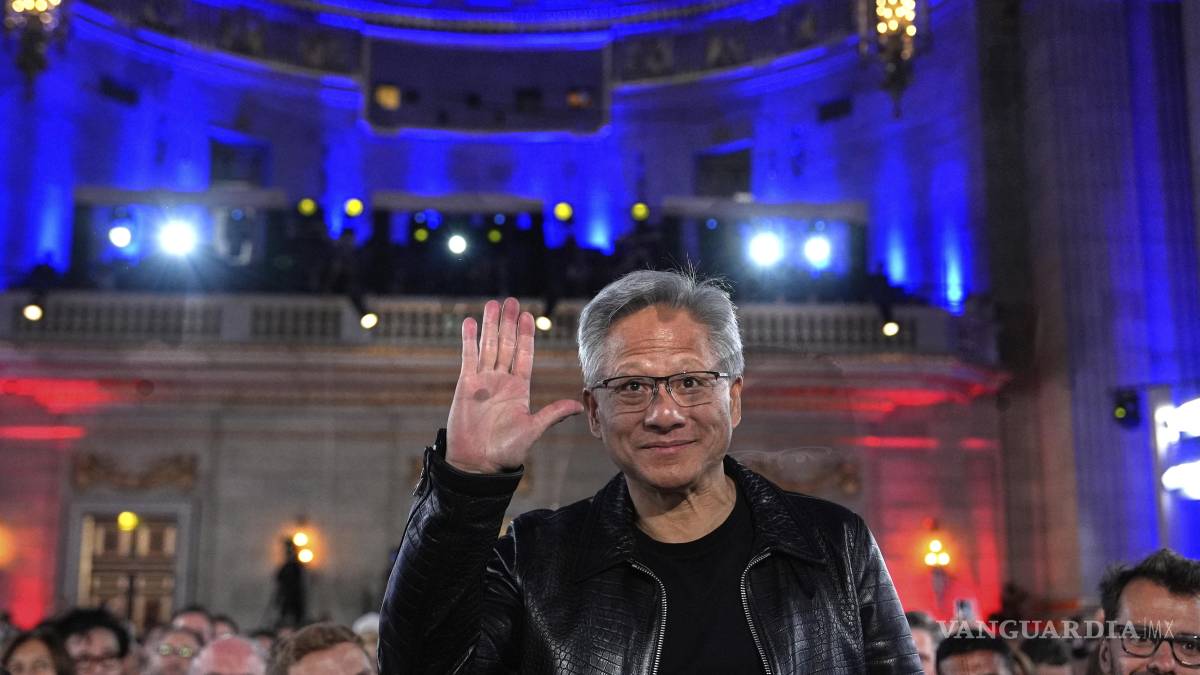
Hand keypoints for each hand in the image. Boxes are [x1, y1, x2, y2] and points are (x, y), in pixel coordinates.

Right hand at [446, 298, 583, 473]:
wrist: (478, 464)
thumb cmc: (506, 452)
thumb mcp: (533, 430)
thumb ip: (552, 414)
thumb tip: (578, 406)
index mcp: (519, 389)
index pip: (524, 355)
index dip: (526, 335)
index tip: (528, 315)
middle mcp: (502, 381)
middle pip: (506, 345)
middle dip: (508, 323)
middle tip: (510, 301)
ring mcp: (483, 381)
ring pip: (488, 347)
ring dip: (490, 326)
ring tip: (492, 304)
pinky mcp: (466, 385)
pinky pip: (468, 357)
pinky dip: (469, 340)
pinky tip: (469, 322)